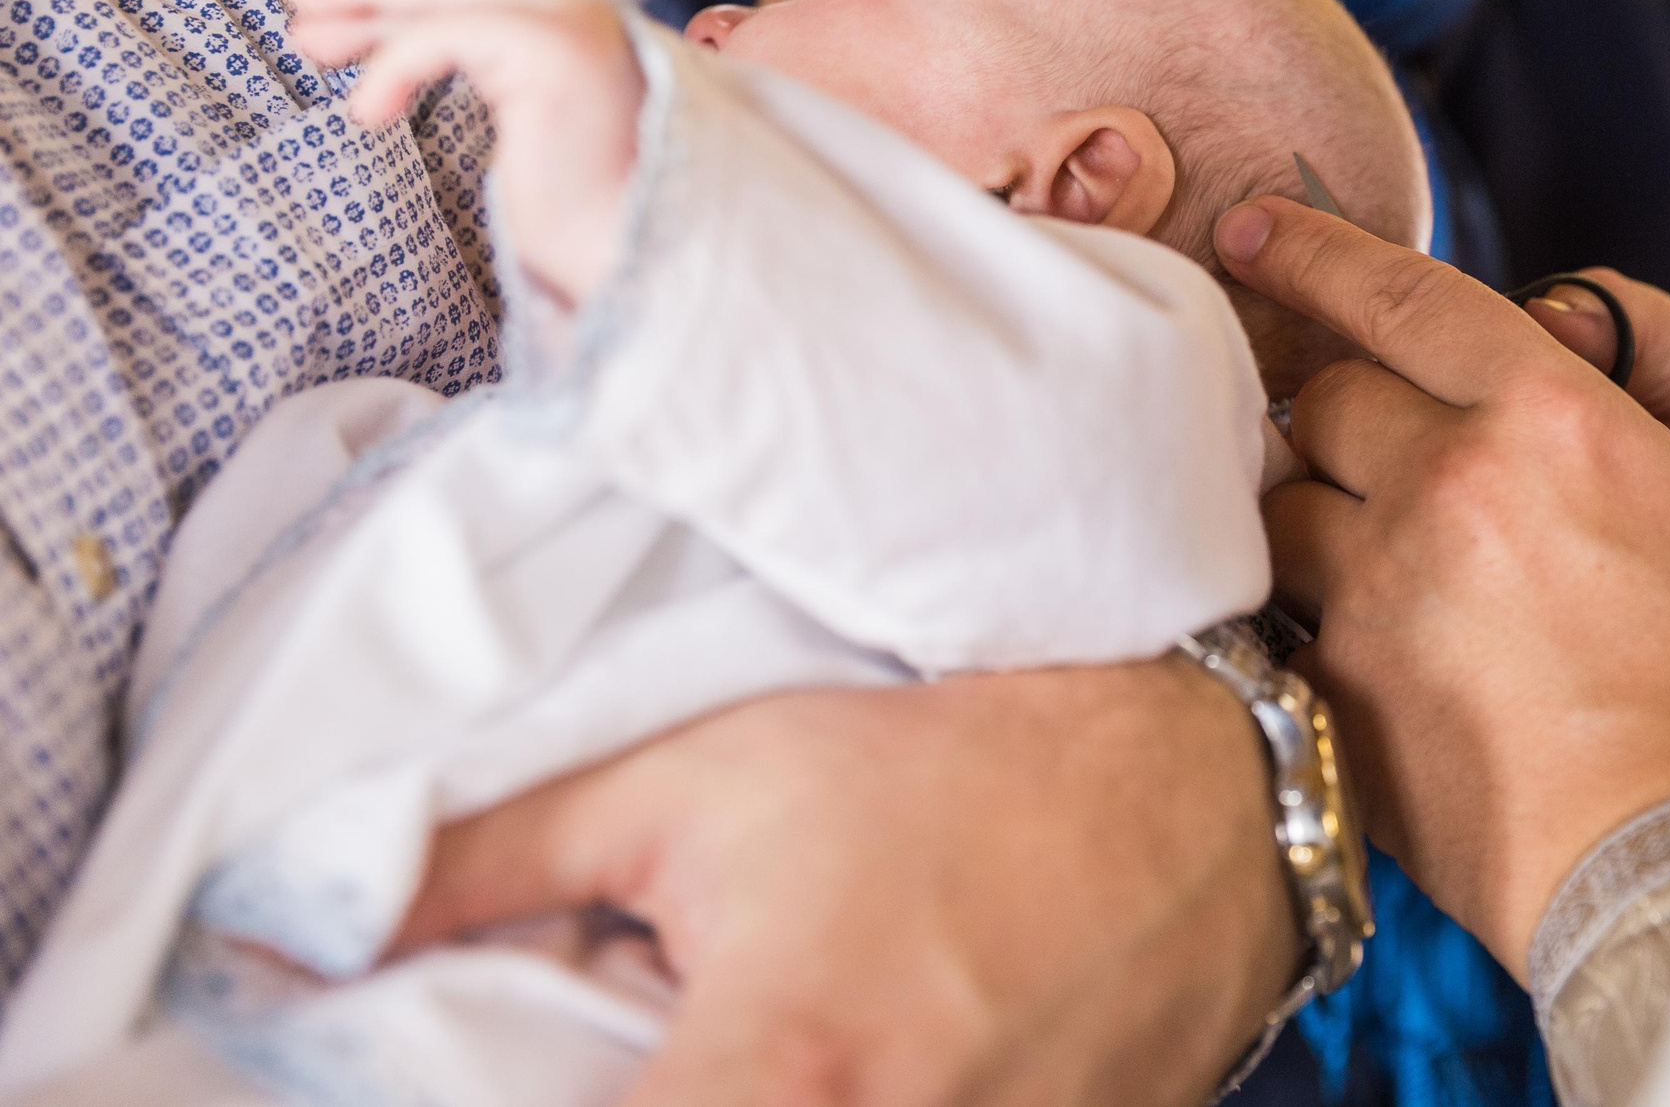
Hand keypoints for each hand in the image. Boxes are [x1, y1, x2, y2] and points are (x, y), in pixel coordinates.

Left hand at [284, 0, 642, 305]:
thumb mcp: (519, 145)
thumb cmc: (581, 229)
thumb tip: (406, 78)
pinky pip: (448, 35)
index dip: (399, 3)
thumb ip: (492, 97)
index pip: (476, 1)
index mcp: (579, 39)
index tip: (329, 17)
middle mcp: (585, 19)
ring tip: (303, 38)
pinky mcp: (554, 50)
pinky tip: (366, 113)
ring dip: (366, 10)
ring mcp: (574, 28)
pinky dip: (396, 65)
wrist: (629, 261)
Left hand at [395, 663, 1299, 1106]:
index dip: (483, 1106)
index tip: (524, 1072)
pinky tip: (872, 1064)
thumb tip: (300, 926)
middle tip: (645, 1043)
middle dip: (641, 1093)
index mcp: (768, 1087)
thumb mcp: (706, 779)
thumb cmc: (945, 769)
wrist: (1197, 789)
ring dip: (750, 1106)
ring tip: (768, 1049)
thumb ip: (493, 863)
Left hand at [1217, 200, 1669, 978]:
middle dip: (1340, 411)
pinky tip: (1363, 654)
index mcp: (1555, 419)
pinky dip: (1306, 620)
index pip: (1400, 296)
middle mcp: (1449, 486)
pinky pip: (1278, 621)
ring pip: (1280, 507)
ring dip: (1314, 516)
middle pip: (1326, 399)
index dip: (1312, 250)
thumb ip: (1652, 403)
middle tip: (1374, 452)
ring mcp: (1377, 595)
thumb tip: (1559, 330)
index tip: (1249, 226)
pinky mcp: (1337, 698)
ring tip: (1376, 564)